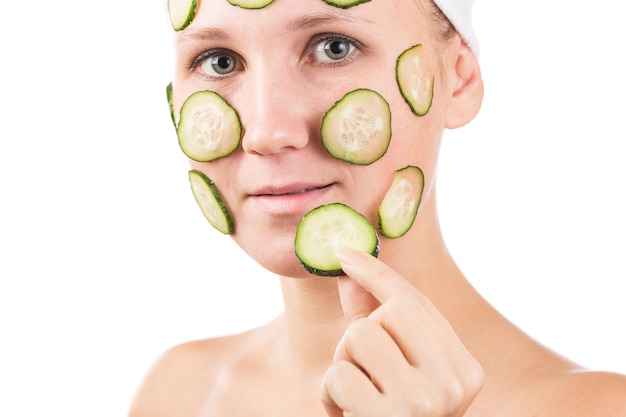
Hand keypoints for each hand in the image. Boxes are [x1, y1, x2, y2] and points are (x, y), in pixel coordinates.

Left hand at [320, 250, 483, 416]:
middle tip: (360, 370)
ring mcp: (426, 401)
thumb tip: (349, 264)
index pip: (417, 303)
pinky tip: (346, 414)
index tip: (346, 254)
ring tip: (354, 395)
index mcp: (464, 368)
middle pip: (391, 311)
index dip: (378, 276)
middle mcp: (453, 382)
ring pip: (361, 335)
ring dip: (342, 363)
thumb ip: (373, 320)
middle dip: (361, 331)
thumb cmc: (390, 415)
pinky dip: (329, 394)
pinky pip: (339, 375)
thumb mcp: (392, 370)